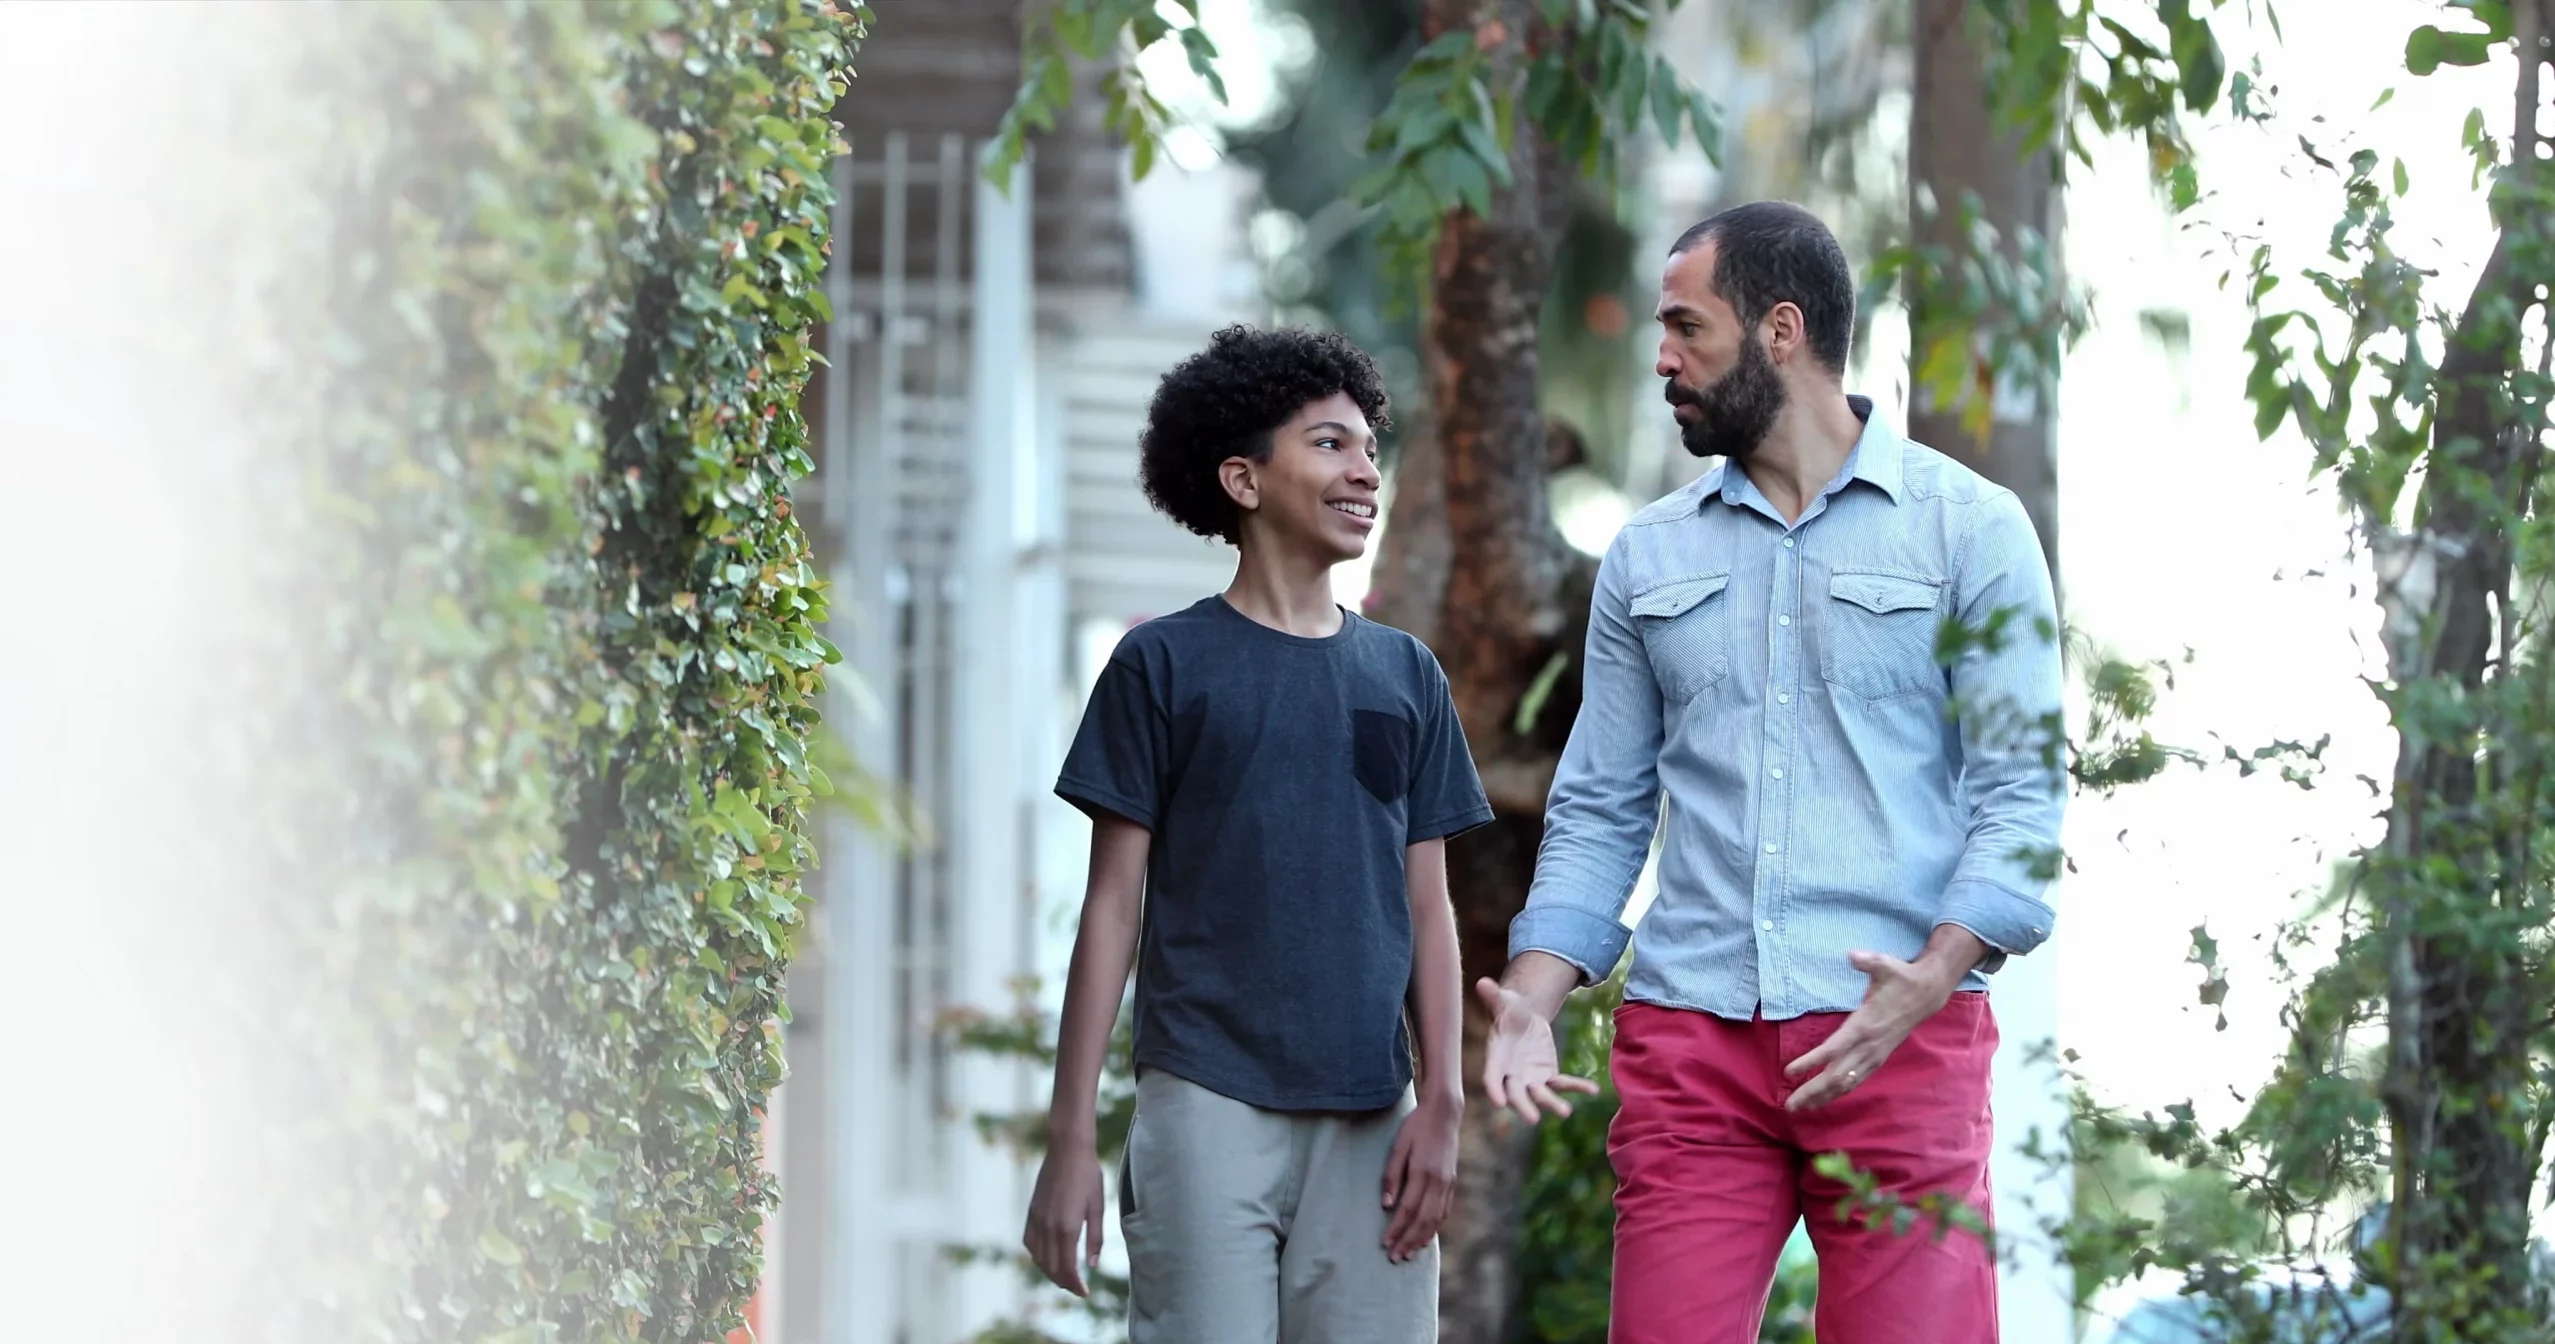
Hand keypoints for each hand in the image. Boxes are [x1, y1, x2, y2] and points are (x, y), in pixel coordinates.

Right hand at [1022, 1142, 1106, 1296]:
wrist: (1067, 1150)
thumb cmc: (1088, 1175)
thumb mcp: (1098, 1206)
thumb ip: (1095, 1238)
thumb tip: (1092, 1265)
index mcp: (1067, 1227)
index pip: (1068, 1268)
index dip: (1076, 1285)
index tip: (1085, 1293)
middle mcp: (1048, 1227)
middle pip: (1052, 1267)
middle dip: (1064, 1282)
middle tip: (1078, 1289)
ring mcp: (1037, 1220)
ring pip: (1039, 1258)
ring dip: (1050, 1272)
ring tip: (1064, 1277)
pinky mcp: (1031, 1212)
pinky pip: (1029, 1242)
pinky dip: (1037, 1256)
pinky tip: (1047, 1258)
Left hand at [1381, 1092, 1460, 1261]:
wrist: (1444, 1114)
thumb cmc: (1416, 1128)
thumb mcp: (1398, 1147)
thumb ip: (1391, 1176)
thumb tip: (1386, 1204)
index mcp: (1423, 1172)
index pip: (1408, 1209)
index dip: (1396, 1229)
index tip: (1385, 1244)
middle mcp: (1439, 1182)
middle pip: (1423, 1221)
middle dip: (1408, 1242)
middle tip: (1395, 1258)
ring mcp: (1448, 1183)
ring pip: (1436, 1220)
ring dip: (1422, 1239)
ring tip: (1409, 1254)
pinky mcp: (1452, 1182)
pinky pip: (1444, 1211)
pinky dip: (1434, 1227)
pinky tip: (1426, 1236)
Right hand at [1476, 976, 1599, 1124]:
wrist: (1524, 1017)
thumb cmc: (1509, 1009)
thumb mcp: (1503, 1001)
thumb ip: (1493, 996)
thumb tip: (1482, 982)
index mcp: (1496, 1058)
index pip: (1492, 1077)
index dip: (1494, 1089)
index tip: (1498, 1102)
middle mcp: (1511, 1074)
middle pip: (1516, 1094)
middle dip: (1524, 1106)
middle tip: (1533, 1119)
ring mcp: (1530, 1079)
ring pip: (1540, 1095)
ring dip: (1552, 1104)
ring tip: (1566, 1112)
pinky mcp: (1548, 1077)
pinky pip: (1562, 1084)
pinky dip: (1577, 1087)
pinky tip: (1593, 1090)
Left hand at [1782, 949, 1959, 1111]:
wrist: (1927, 994)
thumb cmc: (1900, 978)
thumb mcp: (1885, 964)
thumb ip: (1868, 961)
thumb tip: (1854, 955)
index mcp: (1864, 1025)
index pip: (1833, 1049)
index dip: (1811, 1062)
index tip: (1789, 1071)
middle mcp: (1869, 1045)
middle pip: (1836, 1075)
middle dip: (1812, 1091)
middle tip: (1788, 1105)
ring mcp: (1875, 1055)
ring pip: (1846, 1083)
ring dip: (1823, 1097)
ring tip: (1799, 1107)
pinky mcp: (1879, 1058)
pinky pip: (1856, 1080)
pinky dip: (1838, 1092)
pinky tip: (1824, 1099)